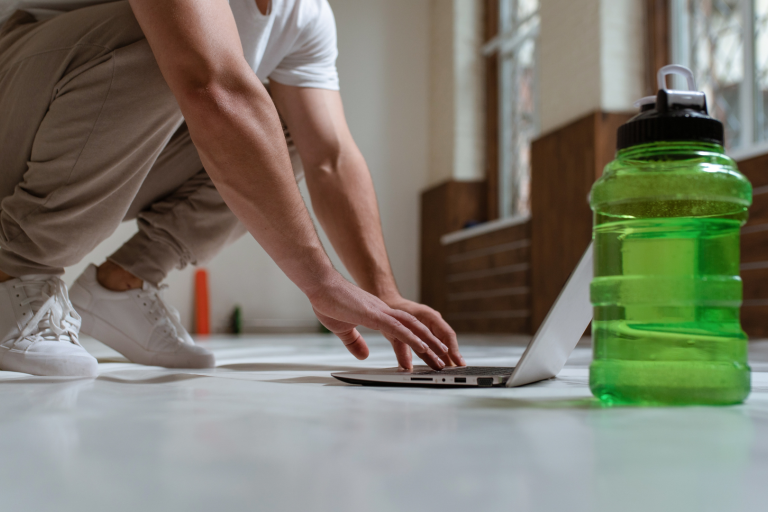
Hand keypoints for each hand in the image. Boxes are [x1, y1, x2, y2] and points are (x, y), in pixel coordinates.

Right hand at [309, 274, 450, 369]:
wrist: (319, 284)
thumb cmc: (328, 302)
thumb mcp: (342, 329)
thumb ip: (354, 342)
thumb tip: (364, 355)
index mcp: (377, 315)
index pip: (404, 330)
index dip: (418, 342)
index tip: (429, 355)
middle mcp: (384, 312)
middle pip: (415, 329)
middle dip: (431, 345)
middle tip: (443, 360)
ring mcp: (380, 312)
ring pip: (412, 328)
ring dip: (428, 343)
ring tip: (442, 356)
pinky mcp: (373, 314)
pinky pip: (398, 328)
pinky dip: (412, 338)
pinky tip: (422, 347)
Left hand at [380, 295, 465, 369]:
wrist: (390, 301)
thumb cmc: (393, 310)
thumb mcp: (396, 329)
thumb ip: (402, 348)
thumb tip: (406, 366)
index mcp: (429, 316)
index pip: (447, 334)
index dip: (453, 349)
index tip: (457, 362)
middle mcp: (433, 320)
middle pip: (447, 340)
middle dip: (453, 355)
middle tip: (458, 369)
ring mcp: (431, 325)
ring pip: (442, 342)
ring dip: (447, 356)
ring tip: (452, 369)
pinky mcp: (426, 330)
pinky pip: (435, 342)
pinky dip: (438, 353)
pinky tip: (441, 362)